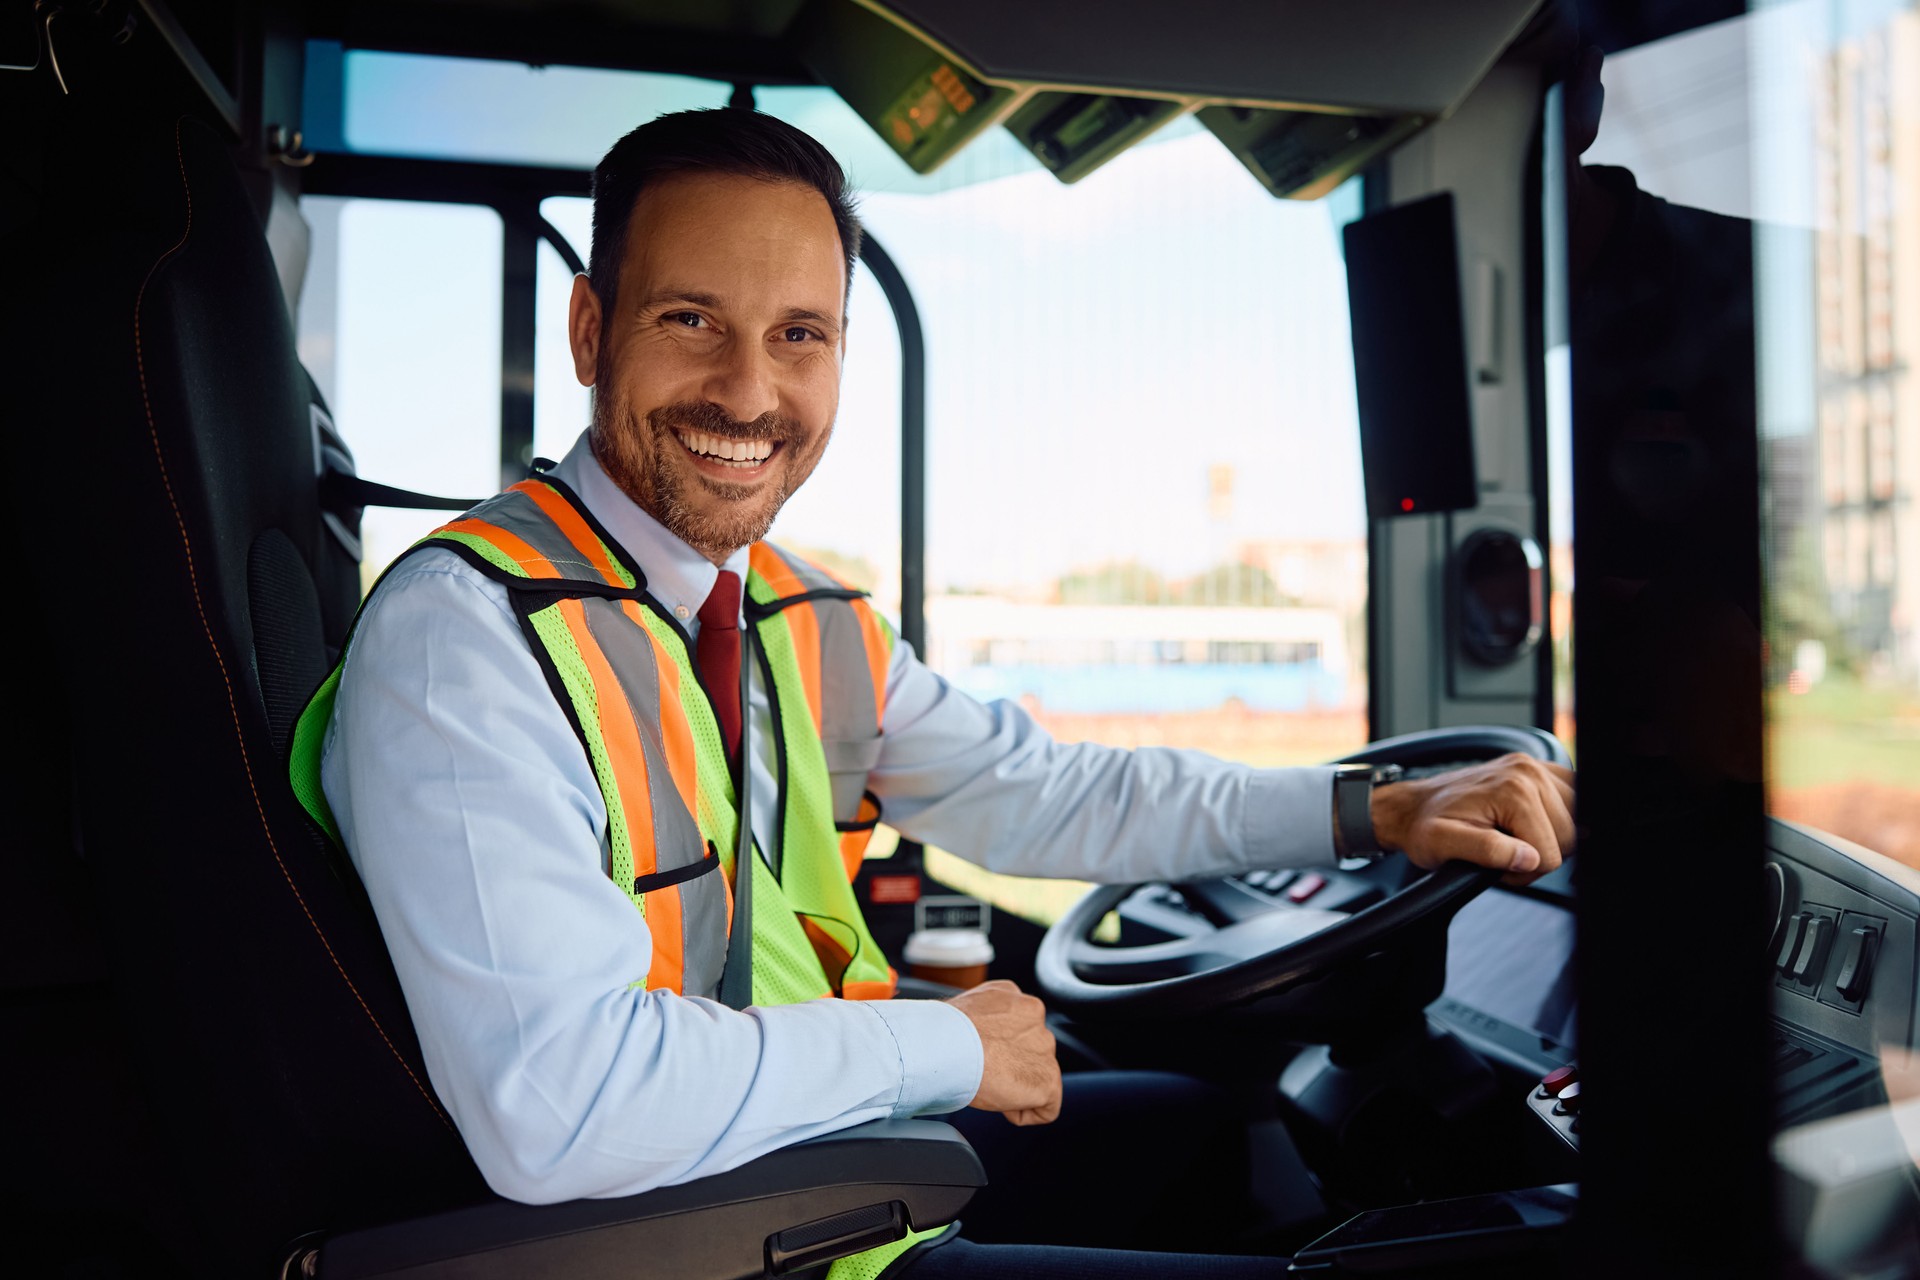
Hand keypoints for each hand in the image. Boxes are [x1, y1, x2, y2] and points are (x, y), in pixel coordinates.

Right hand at [947, 980, 1061, 1125]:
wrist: (946, 1046)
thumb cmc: (946, 1032)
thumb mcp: (970, 1011)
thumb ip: (988, 1020)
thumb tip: (982, 1038)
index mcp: (1019, 1001)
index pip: (1022, 1029)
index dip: (1001, 1049)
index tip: (983, 1056)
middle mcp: (1037, 1019)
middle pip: (1032, 1052)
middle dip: (1013, 1067)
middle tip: (983, 1072)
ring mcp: (1045, 1049)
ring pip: (1039, 1078)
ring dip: (1017, 1087)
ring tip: (988, 1085)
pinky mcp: (1048, 1080)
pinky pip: (1045, 1108)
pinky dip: (1023, 1113)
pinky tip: (1001, 1104)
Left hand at [1370, 754, 1575, 885]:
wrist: (1416, 806)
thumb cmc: (1427, 826)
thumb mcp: (1444, 844)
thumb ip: (1488, 851)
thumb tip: (1528, 859)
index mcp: (1513, 790)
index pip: (1550, 854)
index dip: (1523, 871)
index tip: (1496, 863)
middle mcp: (1529, 772)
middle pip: (1568, 838)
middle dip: (1537, 855)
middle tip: (1502, 851)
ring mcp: (1537, 767)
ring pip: (1575, 823)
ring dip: (1548, 837)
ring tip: (1512, 836)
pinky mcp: (1542, 770)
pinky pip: (1574, 799)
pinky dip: (1557, 818)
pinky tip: (1529, 822)